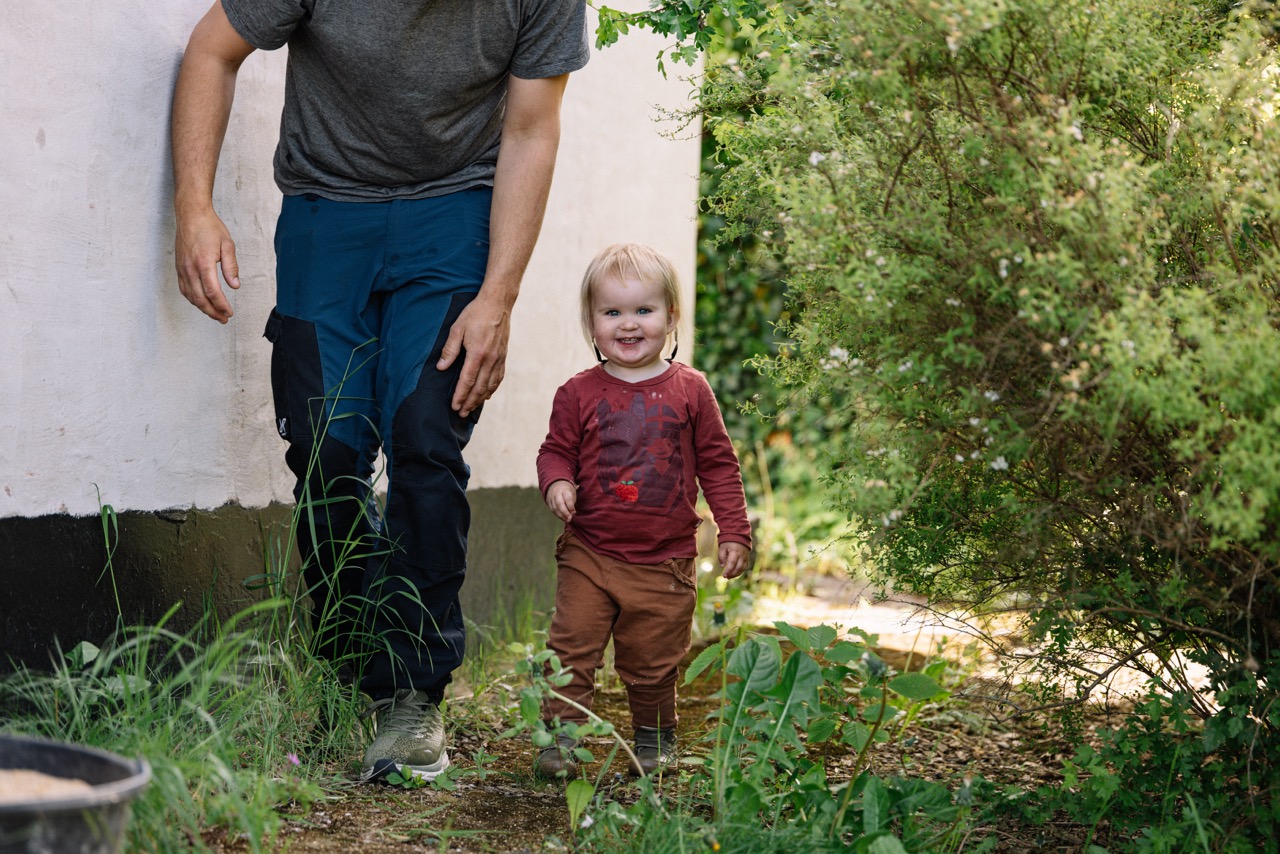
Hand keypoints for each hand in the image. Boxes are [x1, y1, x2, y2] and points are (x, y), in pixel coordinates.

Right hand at [175, 209, 239, 322]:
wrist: (191, 215)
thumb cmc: (210, 228)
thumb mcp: (228, 245)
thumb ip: (231, 266)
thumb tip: (234, 286)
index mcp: (204, 263)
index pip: (213, 292)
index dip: (221, 306)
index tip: (229, 313)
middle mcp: (190, 268)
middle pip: (200, 298)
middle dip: (213, 312)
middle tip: (224, 319)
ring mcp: (182, 268)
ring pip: (190, 296)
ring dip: (202, 308)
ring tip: (215, 314)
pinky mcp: (179, 267)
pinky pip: (184, 288)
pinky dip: (192, 299)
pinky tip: (201, 302)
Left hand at [437, 293, 510, 417]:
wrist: (497, 304)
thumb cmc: (475, 314)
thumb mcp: (457, 328)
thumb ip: (450, 350)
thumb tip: (441, 368)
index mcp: (477, 353)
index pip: (467, 381)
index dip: (460, 396)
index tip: (454, 406)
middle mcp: (490, 359)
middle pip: (479, 387)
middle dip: (470, 402)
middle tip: (461, 413)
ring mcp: (499, 359)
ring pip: (490, 385)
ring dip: (480, 399)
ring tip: (472, 408)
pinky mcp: (503, 356)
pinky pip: (499, 377)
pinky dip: (492, 388)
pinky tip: (486, 394)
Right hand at [545, 480, 576, 522]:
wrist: (555, 484)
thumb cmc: (567, 490)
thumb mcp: (572, 492)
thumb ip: (572, 502)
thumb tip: (573, 513)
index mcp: (564, 489)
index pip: (567, 498)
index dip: (570, 506)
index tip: (574, 512)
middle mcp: (556, 493)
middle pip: (559, 503)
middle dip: (565, 512)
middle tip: (570, 518)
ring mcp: (551, 498)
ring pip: (555, 508)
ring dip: (561, 516)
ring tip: (567, 520)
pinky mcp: (548, 502)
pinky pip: (552, 510)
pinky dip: (558, 515)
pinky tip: (563, 518)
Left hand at [719, 542, 750, 578]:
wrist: (738, 536)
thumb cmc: (728, 542)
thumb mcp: (722, 547)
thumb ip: (721, 556)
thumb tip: (722, 566)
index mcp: (735, 551)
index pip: (732, 563)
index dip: (728, 570)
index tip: (724, 575)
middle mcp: (741, 555)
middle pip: (738, 567)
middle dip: (732, 574)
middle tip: (726, 577)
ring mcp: (745, 557)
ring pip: (742, 568)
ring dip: (736, 574)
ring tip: (729, 577)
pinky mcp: (746, 559)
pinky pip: (744, 567)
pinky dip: (739, 572)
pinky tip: (734, 574)